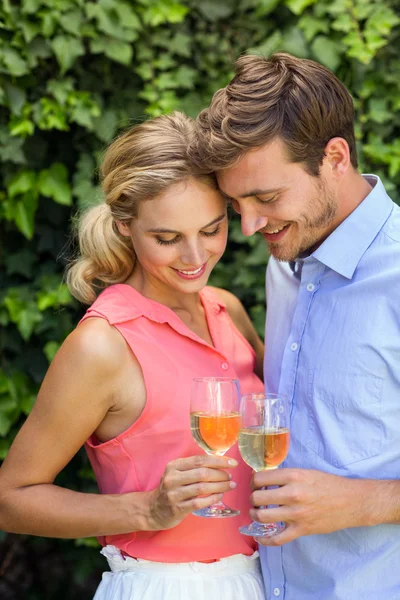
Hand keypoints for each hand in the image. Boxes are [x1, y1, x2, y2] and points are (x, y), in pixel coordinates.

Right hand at [146, 455, 236, 529]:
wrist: (152, 509)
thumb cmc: (171, 489)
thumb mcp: (177, 474)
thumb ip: (193, 467)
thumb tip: (219, 462)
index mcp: (174, 466)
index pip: (200, 460)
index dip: (218, 461)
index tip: (232, 463)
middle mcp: (172, 478)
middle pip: (202, 473)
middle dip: (221, 474)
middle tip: (231, 476)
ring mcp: (174, 494)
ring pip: (202, 488)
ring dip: (220, 486)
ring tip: (230, 485)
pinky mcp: (177, 508)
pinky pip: (199, 502)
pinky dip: (212, 498)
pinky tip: (220, 496)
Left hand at [249, 468, 372, 545]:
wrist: (351, 502)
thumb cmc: (329, 484)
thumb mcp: (306, 472)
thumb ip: (286, 476)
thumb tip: (265, 480)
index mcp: (293, 476)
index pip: (260, 478)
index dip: (253, 481)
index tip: (255, 484)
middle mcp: (292, 494)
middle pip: (257, 498)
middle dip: (253, 498)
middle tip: (256, 498)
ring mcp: (296, 514)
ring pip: (262, 517)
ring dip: (255, 515)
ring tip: (256, 512)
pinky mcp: (301, 530)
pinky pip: (277, 539)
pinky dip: (265, 540)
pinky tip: (259, 537)